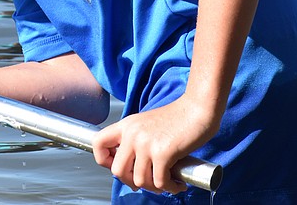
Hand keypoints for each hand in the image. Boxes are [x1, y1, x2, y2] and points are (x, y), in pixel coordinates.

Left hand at [91, 94, 217, 194]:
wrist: (198, 108)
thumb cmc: (178, 118)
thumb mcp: (147, 124)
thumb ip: (136, 140)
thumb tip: (133, 167)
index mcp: (125, 125)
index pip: (98, 143)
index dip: (104, 160)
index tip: (122, 167)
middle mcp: (131, 134)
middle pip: (117, 171)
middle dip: (132, 182)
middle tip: (147, 181)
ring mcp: (145, 143)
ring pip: (139, 181)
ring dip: (154, 188)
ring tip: (166, 182)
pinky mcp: (162, 153)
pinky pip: (160, 182)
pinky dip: (170, 188)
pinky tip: (177, 183)